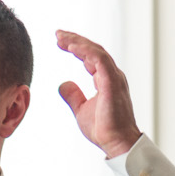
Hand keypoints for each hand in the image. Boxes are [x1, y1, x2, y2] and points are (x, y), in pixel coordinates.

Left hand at [56, 30, 142, 158]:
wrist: (116, 142)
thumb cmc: (103, 128)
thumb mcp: (81, 109)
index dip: (76, 47)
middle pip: (93, 50)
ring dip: (79, 42)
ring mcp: (113, 78)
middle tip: (58, 34)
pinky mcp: (112, 83)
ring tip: (62, 37)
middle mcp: (111, 75)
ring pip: (96, 51)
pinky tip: (72, 47)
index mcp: (105, 79)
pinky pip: (100, 61)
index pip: (90, 57)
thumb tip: (63, 84)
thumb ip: (73, 95)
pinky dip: (86, 52)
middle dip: (75, 40)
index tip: (59, 41)